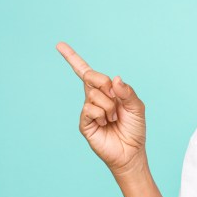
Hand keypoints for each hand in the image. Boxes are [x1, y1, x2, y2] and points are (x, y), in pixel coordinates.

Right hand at [56, 41, 146, 173]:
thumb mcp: (137, 107)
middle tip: (116, 100)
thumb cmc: (134, 129)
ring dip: (110, 106)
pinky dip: (102, 114)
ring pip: (94, 95)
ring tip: (114, 119)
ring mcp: (88, 110)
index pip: (86, 72)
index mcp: (106, 91)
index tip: (59, 45)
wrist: (131, 152)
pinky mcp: (84, 123)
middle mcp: (94, 98)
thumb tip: (115, 79)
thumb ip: (127, 92)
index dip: (72, 58)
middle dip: (104, 83)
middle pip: (91, 76)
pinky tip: (106, 123)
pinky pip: (89, 109)